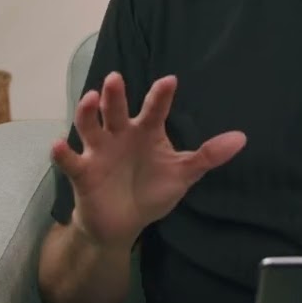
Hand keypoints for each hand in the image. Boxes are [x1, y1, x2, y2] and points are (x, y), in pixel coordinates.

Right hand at [50, 72, 246, 249]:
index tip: (170, 81)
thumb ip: (208, 156)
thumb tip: (242, 138)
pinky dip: (62, 153)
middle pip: (116, 110)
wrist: (123, 224)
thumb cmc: (152, 190)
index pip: (155, 109)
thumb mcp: (183, 174)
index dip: (161, 96)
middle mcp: (120, 134)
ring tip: (89, 99)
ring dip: (87, 112)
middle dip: (115, 95)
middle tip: (115, 78)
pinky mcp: (82, 172)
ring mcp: (99, 151)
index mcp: (146, 131)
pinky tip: (59, 145)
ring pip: (90, 126)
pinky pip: (70, 160)